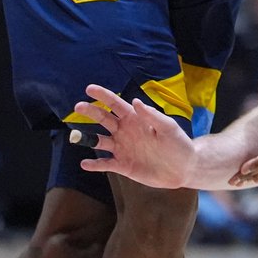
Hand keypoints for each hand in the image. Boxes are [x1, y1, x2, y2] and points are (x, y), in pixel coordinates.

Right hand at [72, 85, 195, 189]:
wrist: (183, 168)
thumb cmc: (178, 144)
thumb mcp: (168, 127)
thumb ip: (152, 116)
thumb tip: (135, 101)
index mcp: (136, 119)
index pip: (116, 104)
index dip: (103, 96)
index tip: (89, 89)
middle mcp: (126, 132)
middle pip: (104, 119)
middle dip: (91, 111)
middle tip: (78, 106)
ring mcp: (123, 148)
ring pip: (100, 141)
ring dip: (86, 138)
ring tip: (74, 136)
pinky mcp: (123, 166)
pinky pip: (105, 164)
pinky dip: (94, 165)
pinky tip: (85, 164)